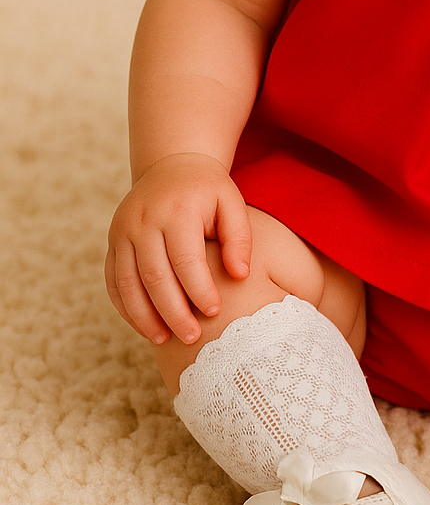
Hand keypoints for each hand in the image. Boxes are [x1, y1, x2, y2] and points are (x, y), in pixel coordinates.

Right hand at [105, 155, 251, 345]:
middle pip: (154, 277)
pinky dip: (126, 307)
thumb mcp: (232, 202)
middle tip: (192, 337)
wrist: (171, 165)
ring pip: (127, 283)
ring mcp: (122, 231)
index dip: (199, 290)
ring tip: (165, 340)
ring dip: (144, 317)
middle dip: (173, 312)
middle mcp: (142, 220)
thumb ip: (240, 238)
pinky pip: (112, 281)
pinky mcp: (112, 241)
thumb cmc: (208, 190)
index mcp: (176, 210)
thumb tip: (241, 276)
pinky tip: (144, 326)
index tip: (215, 312)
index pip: (185, 260)